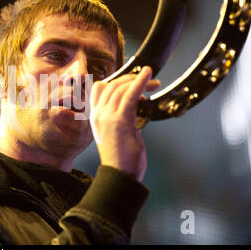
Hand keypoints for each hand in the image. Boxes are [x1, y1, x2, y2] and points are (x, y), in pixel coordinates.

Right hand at [89, 66, 160, 181]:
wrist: (120, 175)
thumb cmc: (122, 158)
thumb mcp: (118, 133)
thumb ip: (122, 118)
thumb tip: (136, 105)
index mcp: (95, 117)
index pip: (99, 89)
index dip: (116, 81)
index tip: (131, 81)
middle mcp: (98, 114)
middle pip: (112, 85)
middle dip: (131, 79)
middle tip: (149, 80)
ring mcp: (107, 116)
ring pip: (122, 88)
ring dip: (140, 81)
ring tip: (155, 82)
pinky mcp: (120, 120)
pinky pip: (131, 95)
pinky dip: (140, 82)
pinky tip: (148, 75)